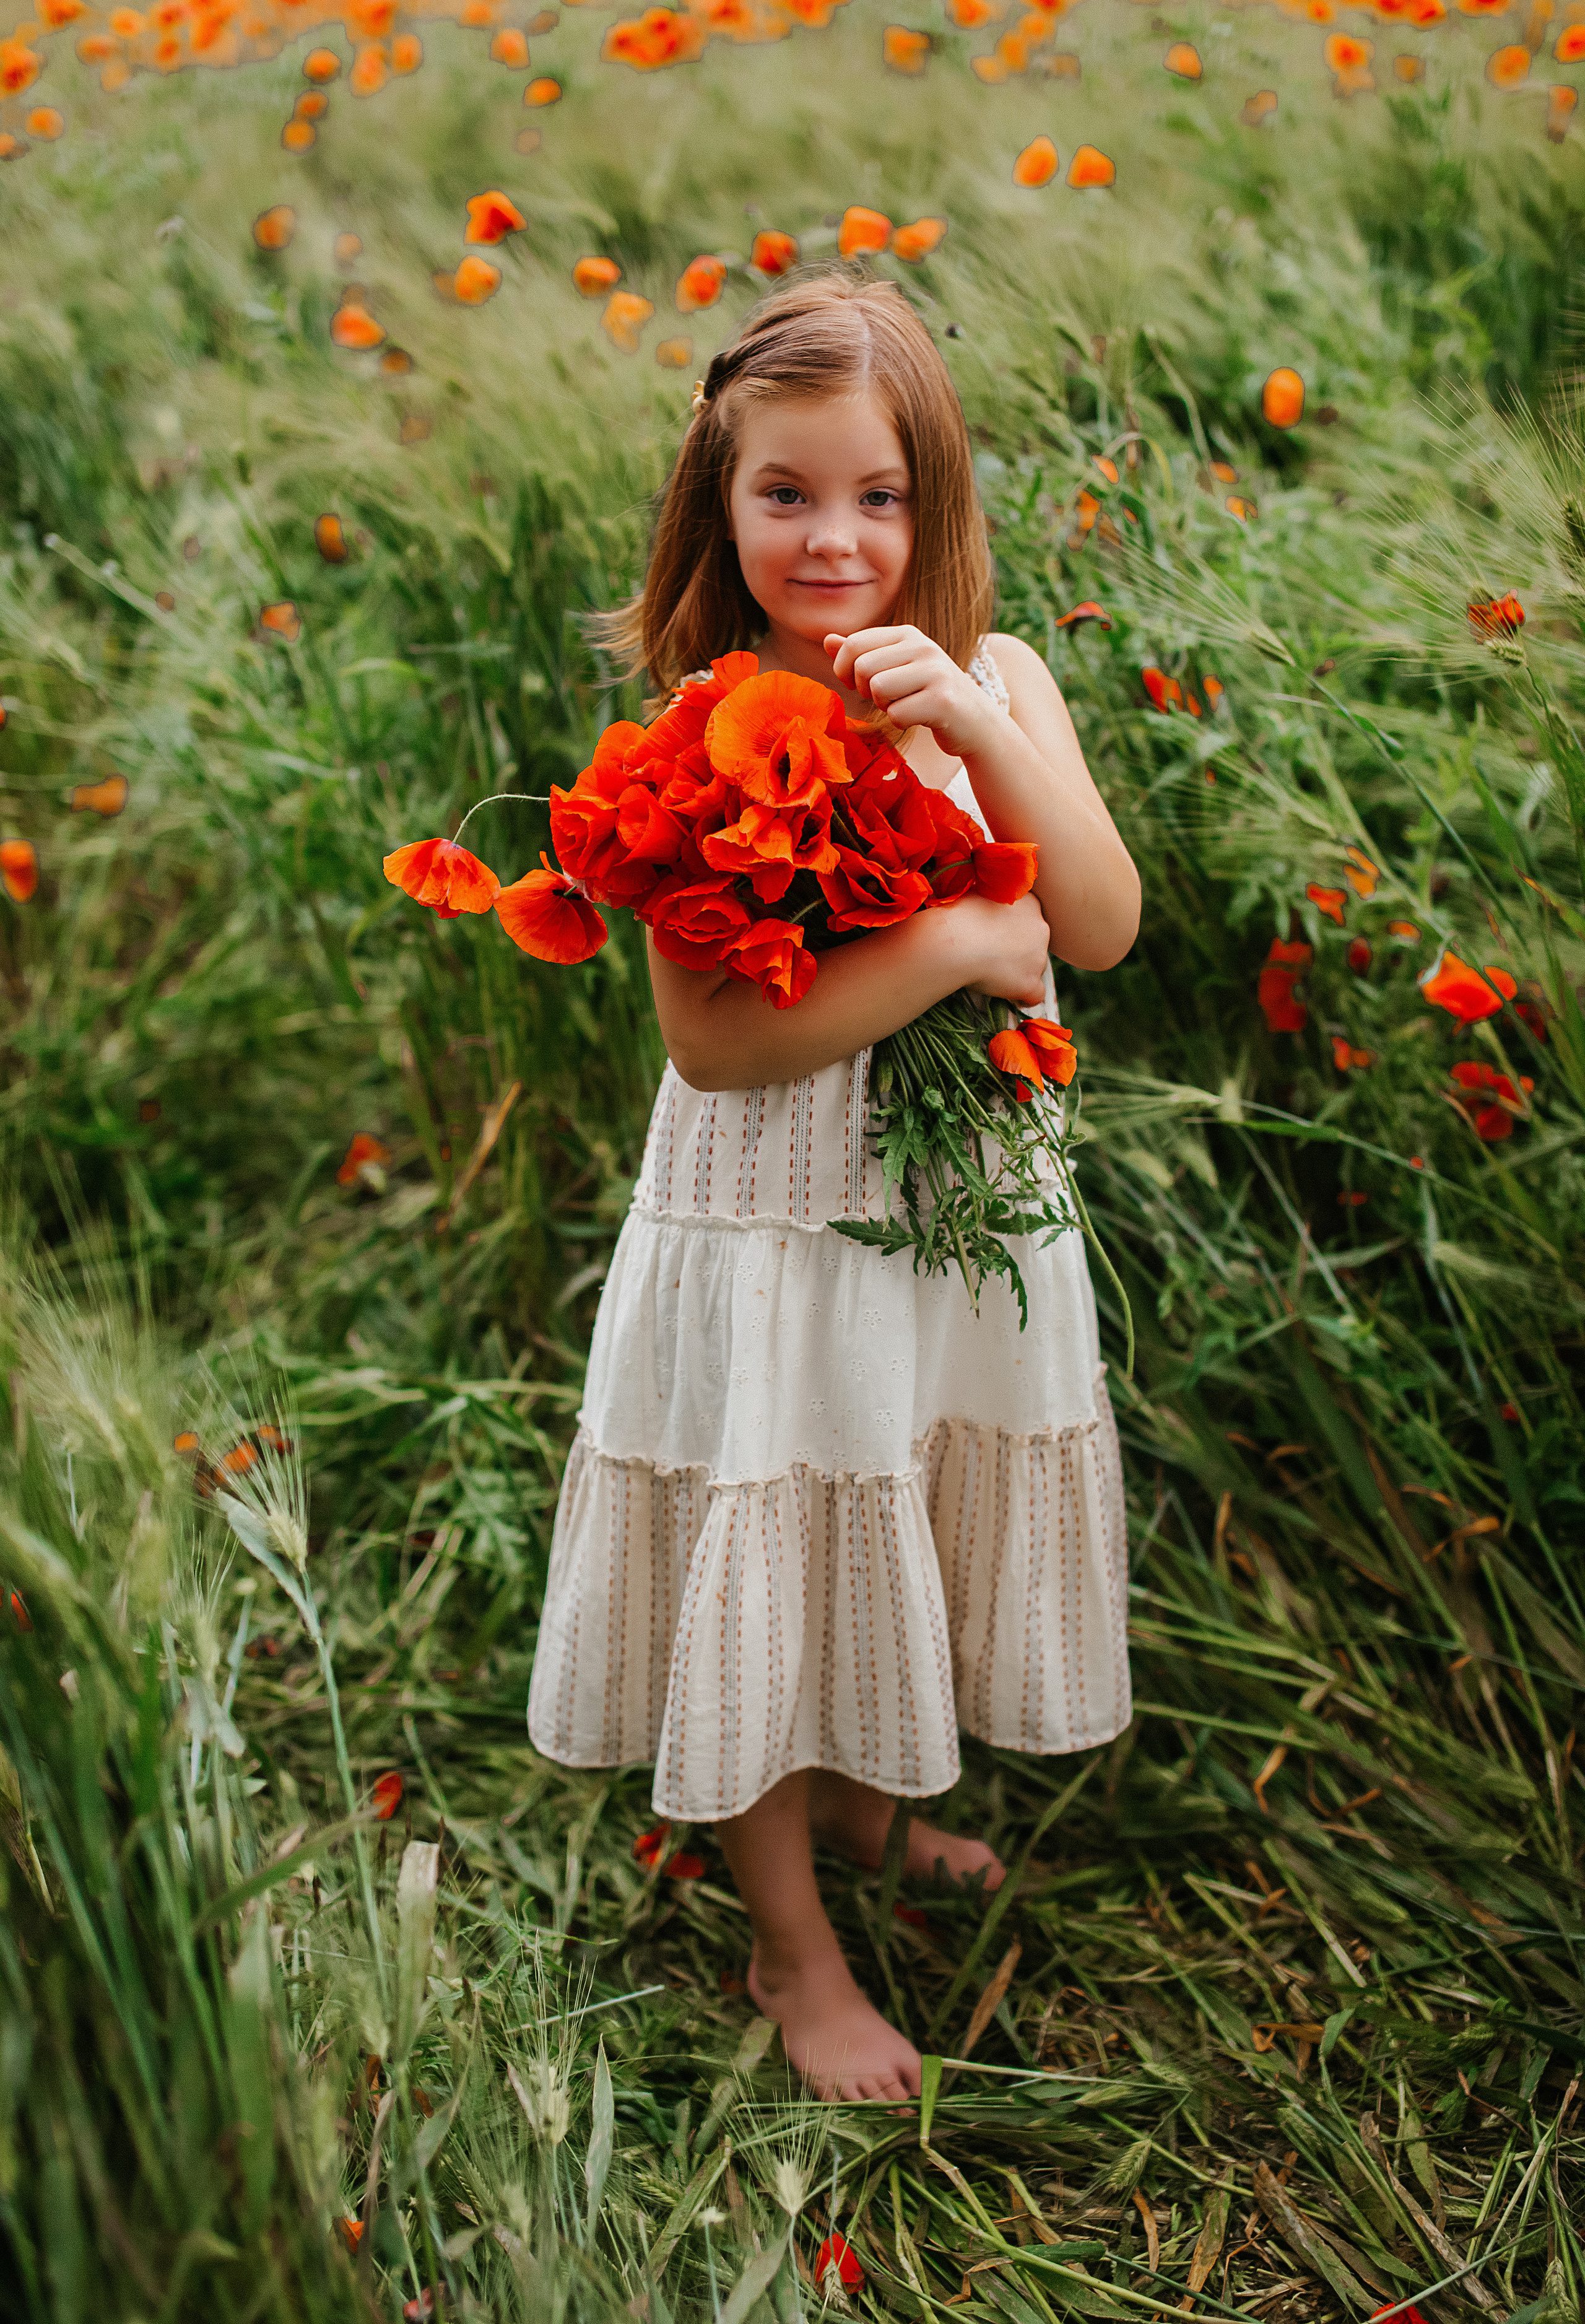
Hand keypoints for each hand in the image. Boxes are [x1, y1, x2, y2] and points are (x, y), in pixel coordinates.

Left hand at [825, 626, 1000, 758]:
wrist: (976, 722)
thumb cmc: (929, 694)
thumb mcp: (897, 668)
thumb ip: (863, 654)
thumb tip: (828, 640)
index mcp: (908, 634)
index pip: (854, 644)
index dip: (845, 670)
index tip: (860, 684)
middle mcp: (923, 646)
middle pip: (863, 668)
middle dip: (867, 691)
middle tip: (887, 699)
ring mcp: (935, 672)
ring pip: (879, 689)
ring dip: (884, 707)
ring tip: (904, 705)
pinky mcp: (942, 700)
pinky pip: (896, 714)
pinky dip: (901, 723)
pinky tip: (919, 718)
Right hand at [955, 891, 1051, 1007]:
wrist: (954, 940)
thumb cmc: (957, 915)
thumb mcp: (981, 897)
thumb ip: (993, 905)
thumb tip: (986, 912)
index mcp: (1029, 904)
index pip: (1029, 919)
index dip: (1013, 929)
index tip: (997, 935)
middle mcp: (1041, 927)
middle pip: (1036, 943)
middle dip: (1019, 950)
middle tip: (992, 954)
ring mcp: (1039, 956)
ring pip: (1036, 967)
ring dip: (1019, 970)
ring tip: (992, 972)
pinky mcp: (1030, 981)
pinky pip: (1036, 994)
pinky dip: (1024, 996)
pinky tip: (1012, 997)